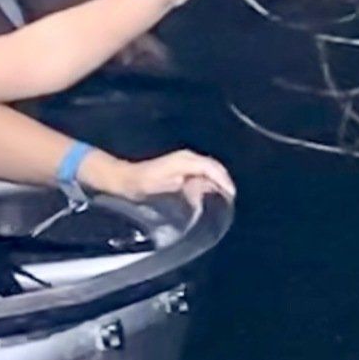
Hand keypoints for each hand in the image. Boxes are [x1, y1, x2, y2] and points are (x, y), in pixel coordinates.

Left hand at [105, 149, 234, 202]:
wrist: (128, 179)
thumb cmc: (146, 182)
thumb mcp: (168, 184)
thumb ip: (191, 186)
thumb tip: (209, 189)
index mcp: (187, 160)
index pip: (213, 168)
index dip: (224, 181)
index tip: (231, 196)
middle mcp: (189, 158)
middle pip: (215, 169)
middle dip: (224, 183)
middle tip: (229, 201)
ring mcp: (185, 162)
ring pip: (209, 172)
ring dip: (216, 184)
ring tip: (222, 201)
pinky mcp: (182, 169)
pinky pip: (201, 175)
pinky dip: (208, 185)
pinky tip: (206, 197)